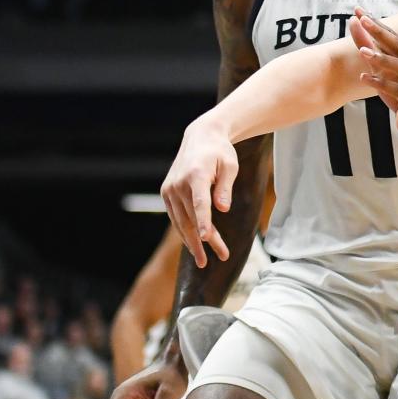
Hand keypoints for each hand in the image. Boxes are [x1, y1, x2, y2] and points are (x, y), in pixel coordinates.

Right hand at [161, 117, 236, 266]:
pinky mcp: (167, 193)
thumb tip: (223, 209)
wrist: (200, 138)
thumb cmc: (220, 152)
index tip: (207, 239)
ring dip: (193, 242)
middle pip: (192, 217)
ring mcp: (170, 189)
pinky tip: (194, 244)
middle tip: (220, 257)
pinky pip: (176, 217)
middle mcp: (179, 183)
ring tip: (204, 260)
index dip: (204, 222)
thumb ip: (225, 187)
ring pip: (181, 221)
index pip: (200, 203)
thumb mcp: (230, 165)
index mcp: (196, 175)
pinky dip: (184, 231)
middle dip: (206, 240)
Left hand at [349, 9, 397, 140]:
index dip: (377, 23)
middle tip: (364, 20)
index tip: (359, 11)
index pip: (393, 36)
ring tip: (363, 52)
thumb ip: (369, 49)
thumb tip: (354, 23)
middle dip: (381, 33)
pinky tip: (364, 77)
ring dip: (383, 59)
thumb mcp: (383, 71)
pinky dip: (381, 84)